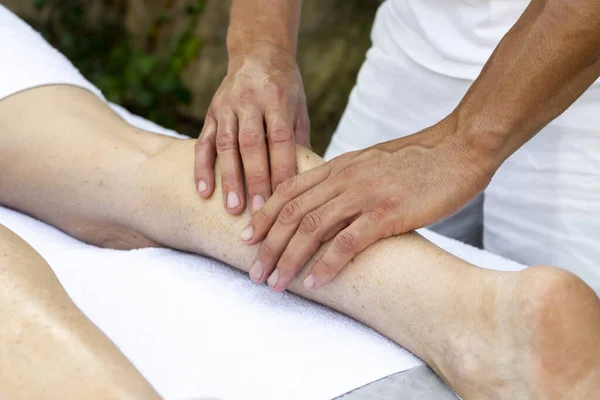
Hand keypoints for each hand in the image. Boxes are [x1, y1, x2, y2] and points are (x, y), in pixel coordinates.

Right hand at [194, 42, 310, 214]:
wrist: (257, 53)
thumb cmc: (285, 87)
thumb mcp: (299, 107)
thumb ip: (300, 140)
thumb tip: (308, 181)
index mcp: (277, 98)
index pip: (279, 139)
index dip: (281, 169)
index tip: (284, 198)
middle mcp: (249, 100)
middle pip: (251, 144)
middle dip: (255, 180)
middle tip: (259, 212)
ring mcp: (226, 106)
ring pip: (226, 145)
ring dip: (228, 179)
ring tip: (232, 208)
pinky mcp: (211, 113)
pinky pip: (204, 142)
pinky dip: (202, 168)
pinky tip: (203, 192)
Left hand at [240, 123, 492, 291]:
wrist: (459, 147)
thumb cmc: (420, 160)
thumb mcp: (373, 163)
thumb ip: (349, 179)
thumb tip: (332, 202)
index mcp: (340, 166)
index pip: (289, 191)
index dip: (264, 216)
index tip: (247, 238)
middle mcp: (344, 179)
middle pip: (292, 213)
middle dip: (268, 245)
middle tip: (254, 272)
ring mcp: (364, 194)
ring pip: (311, 228)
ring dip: (288, 259)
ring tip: (275, 283)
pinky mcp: (387, 212)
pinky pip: (348, 241)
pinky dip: (327, 263)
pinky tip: (315, 281)